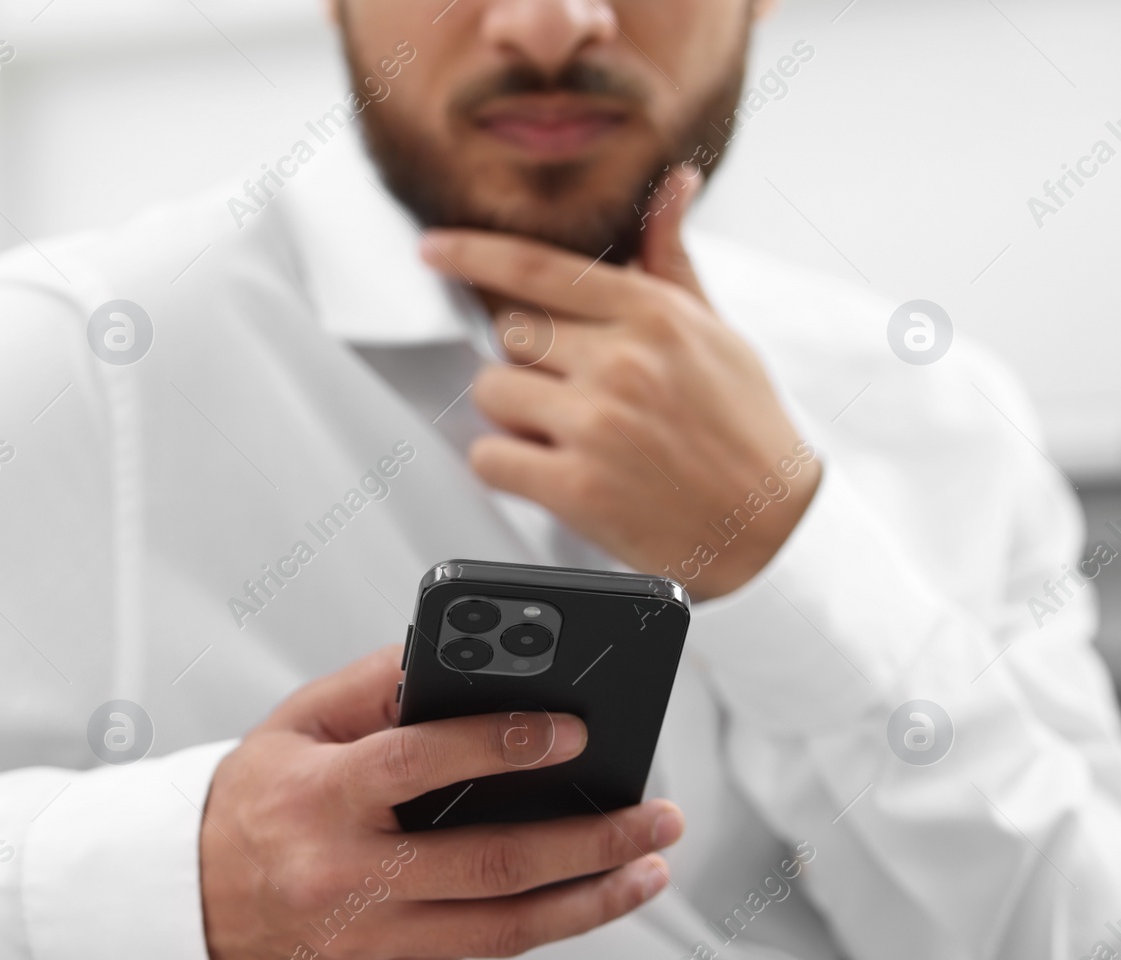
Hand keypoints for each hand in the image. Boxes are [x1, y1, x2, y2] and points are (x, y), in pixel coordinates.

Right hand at [200, 645, 680, 959]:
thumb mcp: (293, 726)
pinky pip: (477, 947)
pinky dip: (542, 922)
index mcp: (319, 797)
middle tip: (652, 813)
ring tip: (648, 867)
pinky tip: (587, 896)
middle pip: (489, 863)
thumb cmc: (251, 804)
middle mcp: (345, 873)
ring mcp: (368, 935)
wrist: (188, 908)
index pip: (420, 763)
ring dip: (589, 899)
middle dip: (588, 839)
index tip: (573, 729)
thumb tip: (449, 656)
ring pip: (501, 926)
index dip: (502, 744)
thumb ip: (371, 686)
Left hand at [421, 166, 820, 599]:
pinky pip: (489, 456)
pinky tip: (547, 469)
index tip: (434, 248)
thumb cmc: (745, 432)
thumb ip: (672, 262)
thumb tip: (673, 186)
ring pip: (492, 390)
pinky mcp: (576, 486)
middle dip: (526, 361)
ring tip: (565, 433)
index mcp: (652, 315)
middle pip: (509, 333)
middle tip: (568, 390)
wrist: (769, 529)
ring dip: (513, 413)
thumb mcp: (718, 334)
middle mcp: (621, 361)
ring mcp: (595, 423)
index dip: (474, 253)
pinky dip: (505, 465)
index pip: (538, 268)